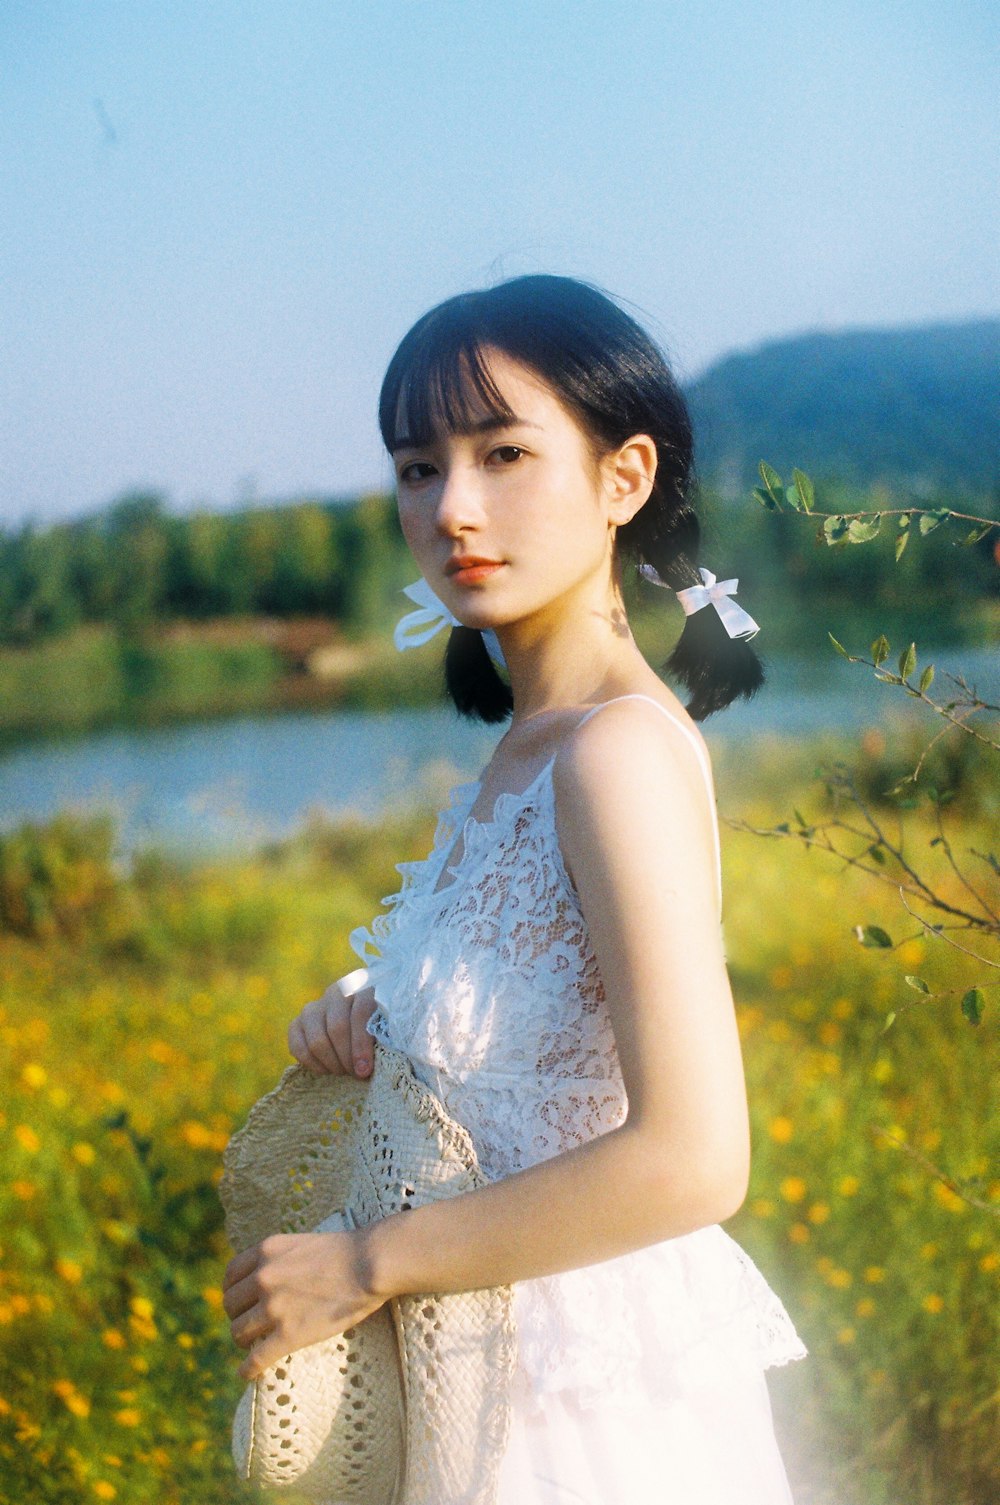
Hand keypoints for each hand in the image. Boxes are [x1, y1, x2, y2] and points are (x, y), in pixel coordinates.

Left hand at [222, 1228, 383, 1380]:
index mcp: (265, 1251)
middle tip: (250, 1324)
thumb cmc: (344, 1252)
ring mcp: (274, 1307)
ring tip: (254, 1345)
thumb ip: (278, 1259)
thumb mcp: (300, 1243)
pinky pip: (256, 1359)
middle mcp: (263, 1277)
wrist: (369, 1264)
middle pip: (231, 1306)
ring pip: (239, 1333)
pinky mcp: (288, 1334)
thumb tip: (267, 1278)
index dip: (232, 1291)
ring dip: (244, 1341)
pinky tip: (247, 1374)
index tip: (240, 1301)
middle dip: (238, 1316)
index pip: (230, 1276)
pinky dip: (247, 1369)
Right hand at [288, 970, 376, 1076]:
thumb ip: (386, 1035)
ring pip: (317, 1038)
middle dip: (347, 1057)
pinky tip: (327, 1070)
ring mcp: (314, 1007)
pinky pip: (297, 1046)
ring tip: (345, 1072)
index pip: (359, 1013)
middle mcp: (336, 992)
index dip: (361, 1044)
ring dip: (331, 1062)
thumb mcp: (387, 1022)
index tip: (365, 1070)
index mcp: (362, 987)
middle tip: (357, 1074)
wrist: (358, 1016)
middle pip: (337, 1027)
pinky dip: (311, 1063)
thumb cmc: (380, 1023)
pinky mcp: (298, 1022)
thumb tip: (376, 1061)